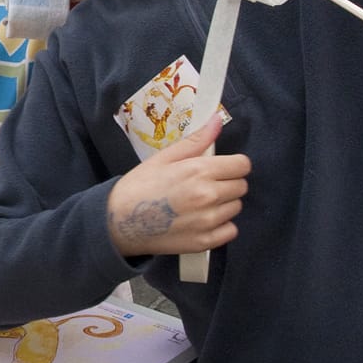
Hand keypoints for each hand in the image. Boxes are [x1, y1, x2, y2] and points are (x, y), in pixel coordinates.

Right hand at [105, 124, 249, 256]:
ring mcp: (207, 221)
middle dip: (228, 183)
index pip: (242, 165)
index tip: (221, 168)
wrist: (119, 222)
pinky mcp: (204, 242)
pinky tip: (201, 221)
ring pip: (236, 208)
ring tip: (199, 204)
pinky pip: (230, 231)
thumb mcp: (164, 158)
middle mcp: (208, 196)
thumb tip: (217, 120)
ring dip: (224, 205)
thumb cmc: (139, 186)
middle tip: (205, 186)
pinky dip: (221, 227)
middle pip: (241, 186)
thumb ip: (196, 141)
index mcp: (199, 171)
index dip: (233, 165)